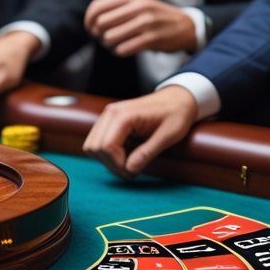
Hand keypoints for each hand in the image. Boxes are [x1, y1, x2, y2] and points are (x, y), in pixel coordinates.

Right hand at [82, 86, 196, 178]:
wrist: (178, 99)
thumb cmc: (176, 114)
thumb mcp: (169, 135)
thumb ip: (148, 152)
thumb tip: (129, 169)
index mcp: (124, 115)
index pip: (106, 147)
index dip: (118, 164)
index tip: (135, 171)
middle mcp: (111, 113)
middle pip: (94, 148)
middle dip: (111, 164)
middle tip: (132, 170)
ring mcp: (108, 116)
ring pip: (92, 146)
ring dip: (107, 160)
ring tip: (129, 163)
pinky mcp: (109, 121)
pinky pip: (98, 142)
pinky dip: (108, 153)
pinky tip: (126, 153)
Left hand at [84, 0, 196, 55]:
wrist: (185, 26)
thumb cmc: (155, 16)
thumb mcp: (138, 2)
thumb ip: (117, 7)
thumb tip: (91, 20)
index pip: (97, 6)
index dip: (89, 20)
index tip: (91, 29)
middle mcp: (138, 6)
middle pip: (101, 22)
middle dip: (98, 34)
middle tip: (103, 39)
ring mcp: (146, 22)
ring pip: (110, 37)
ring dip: (108, 45)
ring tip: (114, 45)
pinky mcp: (153, 38)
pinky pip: (124, 49)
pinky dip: (119, 51)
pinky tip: (124, 49)